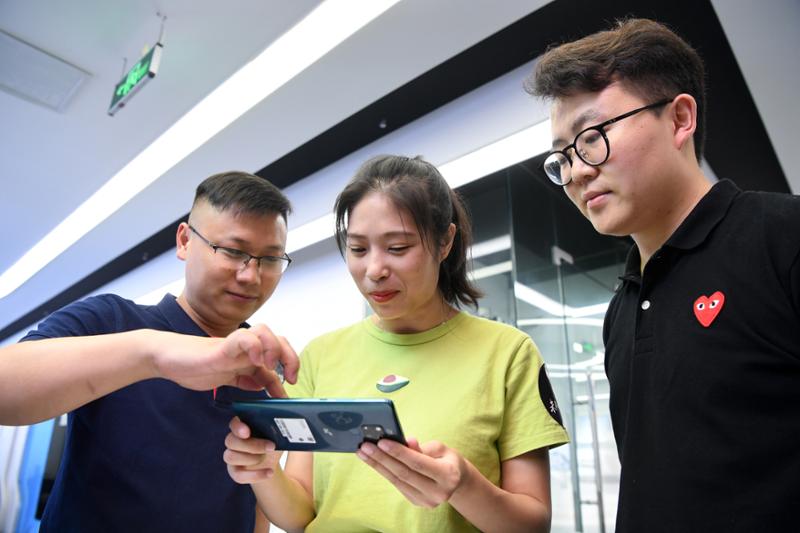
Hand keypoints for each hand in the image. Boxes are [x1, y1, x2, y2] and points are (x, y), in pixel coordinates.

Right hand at [151, 324, 298, 396]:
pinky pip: (243, 337)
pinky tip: (255, 360)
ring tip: (271, 366)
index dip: (289, 369)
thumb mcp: (228, 379)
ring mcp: (234, 345)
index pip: (278, 355)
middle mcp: (245, 348)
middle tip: (290, 379)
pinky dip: (254, 346)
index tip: (290, 388)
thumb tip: (264, 387)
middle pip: (279, 339)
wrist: (168, 358)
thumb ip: (246, 380)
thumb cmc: (197, 366)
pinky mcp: (221, 346)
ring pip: (265, 332)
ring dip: (274, 348)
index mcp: (249, 356)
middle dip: (290, 357)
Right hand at [224, 416, 284, 483]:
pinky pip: (238, 476)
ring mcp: (232, 457)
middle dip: (252, 445)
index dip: (238, 427)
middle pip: (231, 441)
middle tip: (271, 447)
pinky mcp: (235, 472)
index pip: (234, 423)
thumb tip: (285, 426)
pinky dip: (255, 475)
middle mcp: (233, 441)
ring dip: (251, 458)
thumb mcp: (276, 435)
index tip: (247, 432)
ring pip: (230, 457)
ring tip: (266, 459)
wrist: (270, 462)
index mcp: (243, 427)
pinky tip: (270, 472)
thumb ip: (276, 429)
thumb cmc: (272, 443)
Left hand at [356, 437, 468, 507]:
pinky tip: (374, 461)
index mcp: (448, 475)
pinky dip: (384, 472)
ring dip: (378, 465)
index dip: (398, 452)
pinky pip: (398, 485)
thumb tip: (406, 441)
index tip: (381, 442)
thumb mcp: (440, 448)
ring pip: (397, 481)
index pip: (418, 463)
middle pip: (404, 473)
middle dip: (382, 458)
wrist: (456, 481)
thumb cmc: (447, 459)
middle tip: (365, 446)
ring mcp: (428, 500)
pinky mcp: (417, 502)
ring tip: (364, 453)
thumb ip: (422, 447)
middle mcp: (439, 492)